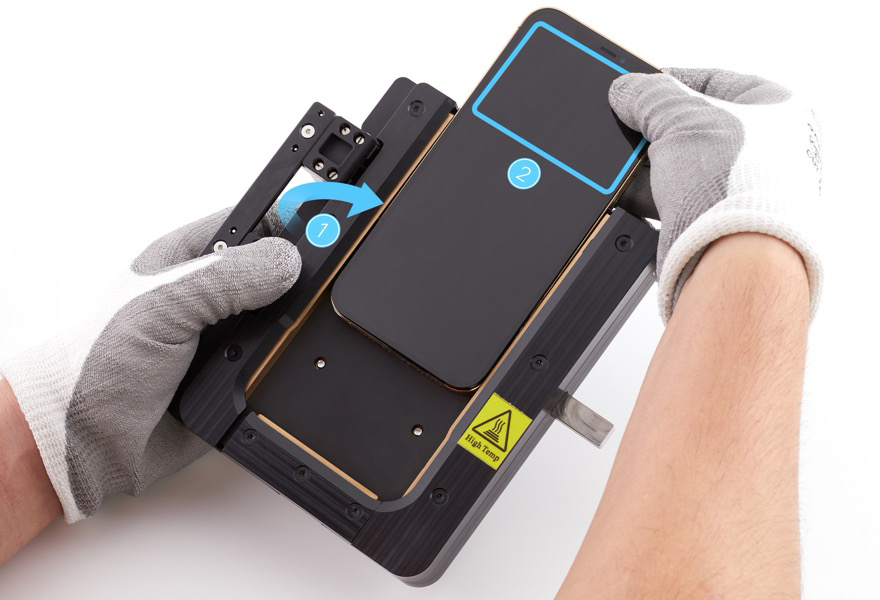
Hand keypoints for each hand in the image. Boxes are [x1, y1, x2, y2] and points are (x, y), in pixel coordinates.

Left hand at [0, 209, 299, 521]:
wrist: (84, 443)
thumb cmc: (94, 364)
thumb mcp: (161, 304)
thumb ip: (225, 278)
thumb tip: (289, 261)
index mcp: (190, 258)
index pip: (256, 222)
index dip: (293, 220)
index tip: (331, 224)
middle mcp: (212, 295)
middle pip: (280, 272)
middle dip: (303, 279)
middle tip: (319, 286)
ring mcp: (226, 338)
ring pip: (285, 321)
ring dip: (293, 328)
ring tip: (296, 332)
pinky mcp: (237, 380)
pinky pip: (278, 367)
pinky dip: (286, 368)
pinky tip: (285, 367)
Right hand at [608, 67, 822, 320]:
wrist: (736, 254)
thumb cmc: (737, 182)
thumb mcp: (680, 118)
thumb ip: (647, 96)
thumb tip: (626, 90)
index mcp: (778, 107)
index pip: (712, 81)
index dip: (668, 83)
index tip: (636, 89)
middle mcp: (766, 146)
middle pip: (692, 125)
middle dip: (654, 129)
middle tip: (627, 127)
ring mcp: (742, 186)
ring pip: (679, 164)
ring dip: (648, 165)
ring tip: (623, 165)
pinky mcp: (716, 220)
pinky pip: (674, 198)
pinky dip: (649, 195)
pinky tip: (629, 193)